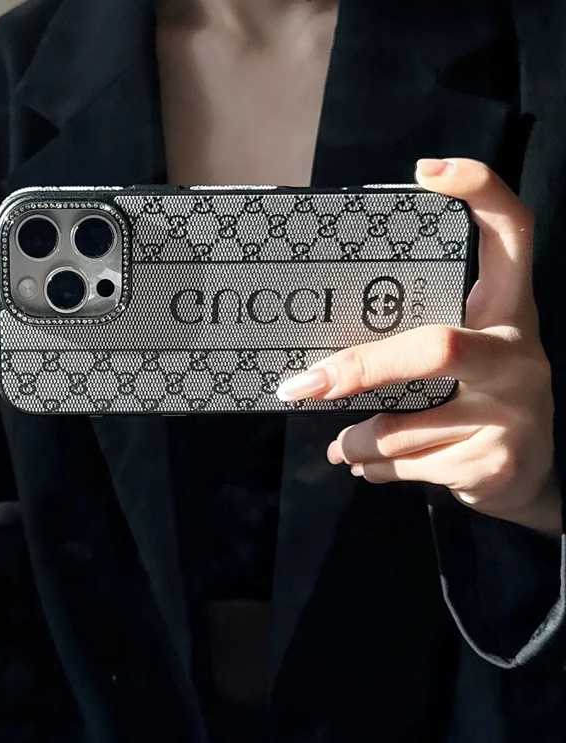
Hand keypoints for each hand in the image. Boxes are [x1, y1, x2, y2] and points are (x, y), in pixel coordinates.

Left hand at [277, 158, 560, 533]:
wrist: (528, 480)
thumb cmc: (475, 402)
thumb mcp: (458, 362)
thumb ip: (405, 351)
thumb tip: (314, 370)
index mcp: (508, 311)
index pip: (512, 234)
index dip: (480, 192)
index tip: (425, 171)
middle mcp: (518, 354)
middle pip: (434, 348)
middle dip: (360, 369)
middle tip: (304, 385)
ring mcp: (515, 412)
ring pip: (402, 425)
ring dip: (356, 439)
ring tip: (341, 445)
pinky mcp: (496, 462)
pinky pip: (405, 463)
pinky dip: (372, 468)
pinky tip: (370, 466)